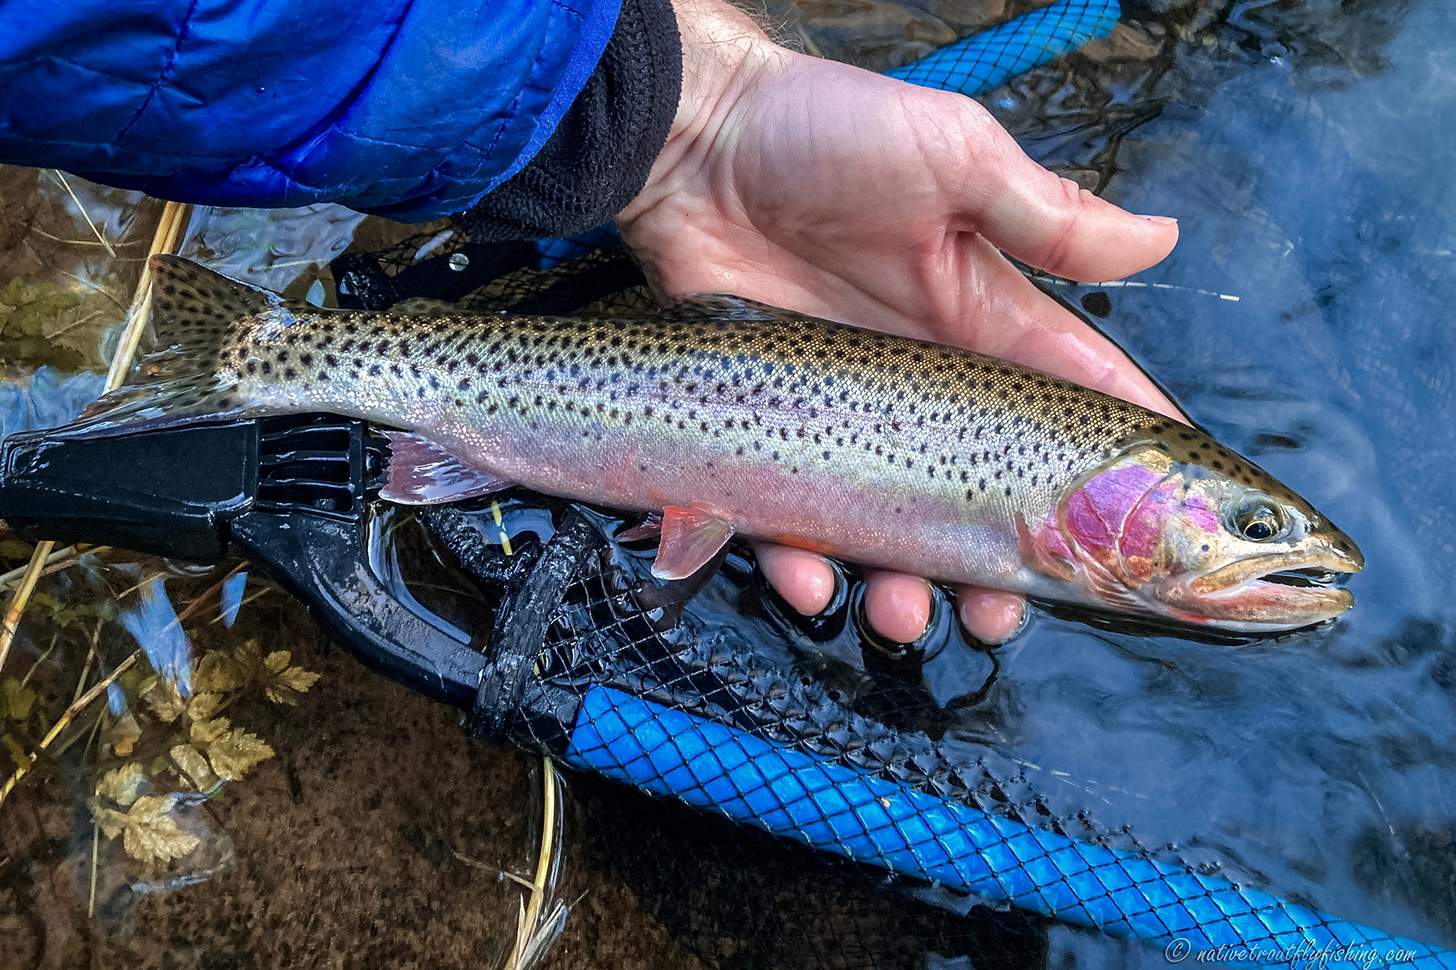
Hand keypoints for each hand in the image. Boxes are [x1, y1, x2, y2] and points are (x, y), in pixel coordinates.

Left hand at [617, 0, 1180, 644]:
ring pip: (889, 529)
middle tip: (998, 615)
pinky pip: (787, 517)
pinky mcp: (764, 430)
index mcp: (982, 323)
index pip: (1071, 406)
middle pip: (983, 500)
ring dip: (902, 590)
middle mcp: (923, 384)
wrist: (691, 142)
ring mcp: (843, 415)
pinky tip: (809, 581)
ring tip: (899, 616)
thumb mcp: (953, 156)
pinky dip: (798, 562)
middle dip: (1000, 570)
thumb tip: (1161, 243)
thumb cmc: (823, 133)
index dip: (1111, 474)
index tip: (1146, 542)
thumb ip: (1047, 217)